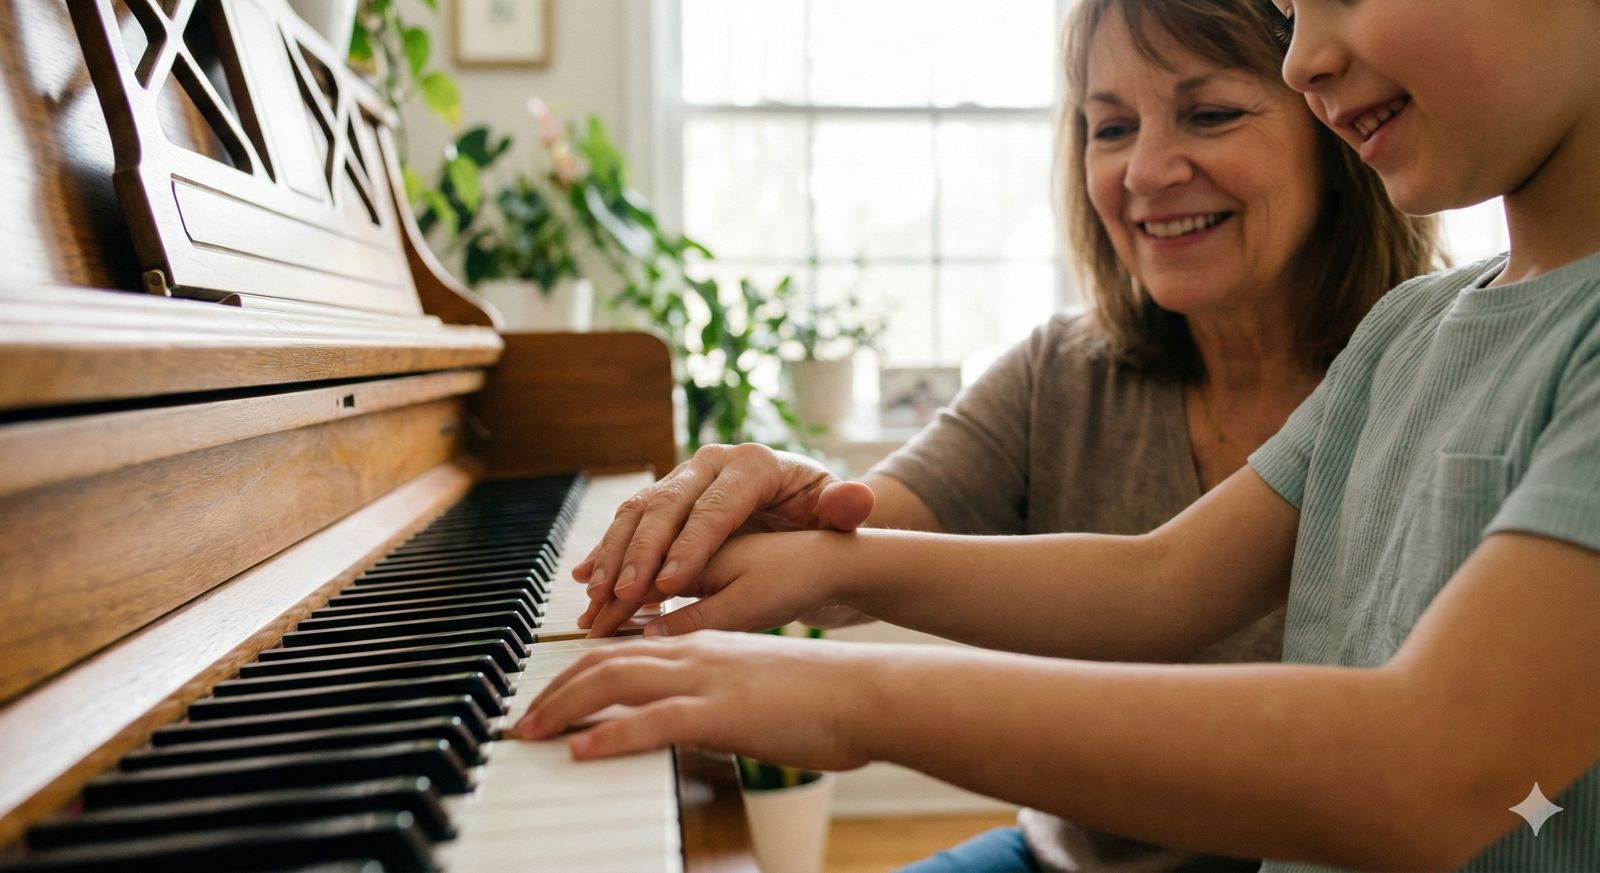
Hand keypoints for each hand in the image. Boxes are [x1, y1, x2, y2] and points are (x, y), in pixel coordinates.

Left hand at [511, 630, 873, 771]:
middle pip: (605, 660)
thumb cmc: (824, 696)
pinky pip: (653, 721)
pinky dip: (609, 736)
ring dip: (563, 708)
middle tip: (524, 721)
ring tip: (531, 733)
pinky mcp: (723, 711)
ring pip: (615, 680)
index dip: (579, 670)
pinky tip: (580, 751)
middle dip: (555, 689)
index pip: (626, 649)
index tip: (550, 696)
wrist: (868, 693)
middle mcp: (697, 651)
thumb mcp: (757, 687)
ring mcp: (708, 677)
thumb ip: (718, 695)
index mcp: (705, 643)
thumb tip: (693, 720)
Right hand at [574, 444, 875, 635]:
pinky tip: (588, 580)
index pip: (714, 507)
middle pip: (667, 506)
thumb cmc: (819, 516)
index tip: (669, 584)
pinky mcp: (665, 499)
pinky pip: (629, 523)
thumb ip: (844, 509)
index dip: (689, 546)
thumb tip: (853, 500)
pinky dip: (607, 551)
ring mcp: (682, 478)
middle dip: (640, 552)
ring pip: (638, 512)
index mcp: (751, 464)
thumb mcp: (836, 513)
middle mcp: (710, 463)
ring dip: (614, 554)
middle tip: (621, 594)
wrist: (801, 509)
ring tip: (596, 594)